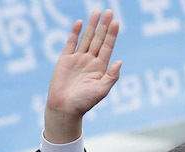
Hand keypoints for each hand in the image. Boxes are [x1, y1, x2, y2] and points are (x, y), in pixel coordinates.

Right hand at [45, 10, 121, 143]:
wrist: (64, 108)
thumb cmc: (84, 103)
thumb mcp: (101, 90)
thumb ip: (111, 76)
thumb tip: (120, 61)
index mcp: (100, 68)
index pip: (108, 47)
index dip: (112, 35)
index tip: (116, 22)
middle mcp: (90, 61)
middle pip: (98, 39)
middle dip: (103, 26)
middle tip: (109, 11)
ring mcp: (78, 59)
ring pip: (86, 38)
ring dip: (92, 26)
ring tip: (97, 12)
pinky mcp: (65, 60)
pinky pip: (71, 43)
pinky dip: (75, 33)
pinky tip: (80, 23)